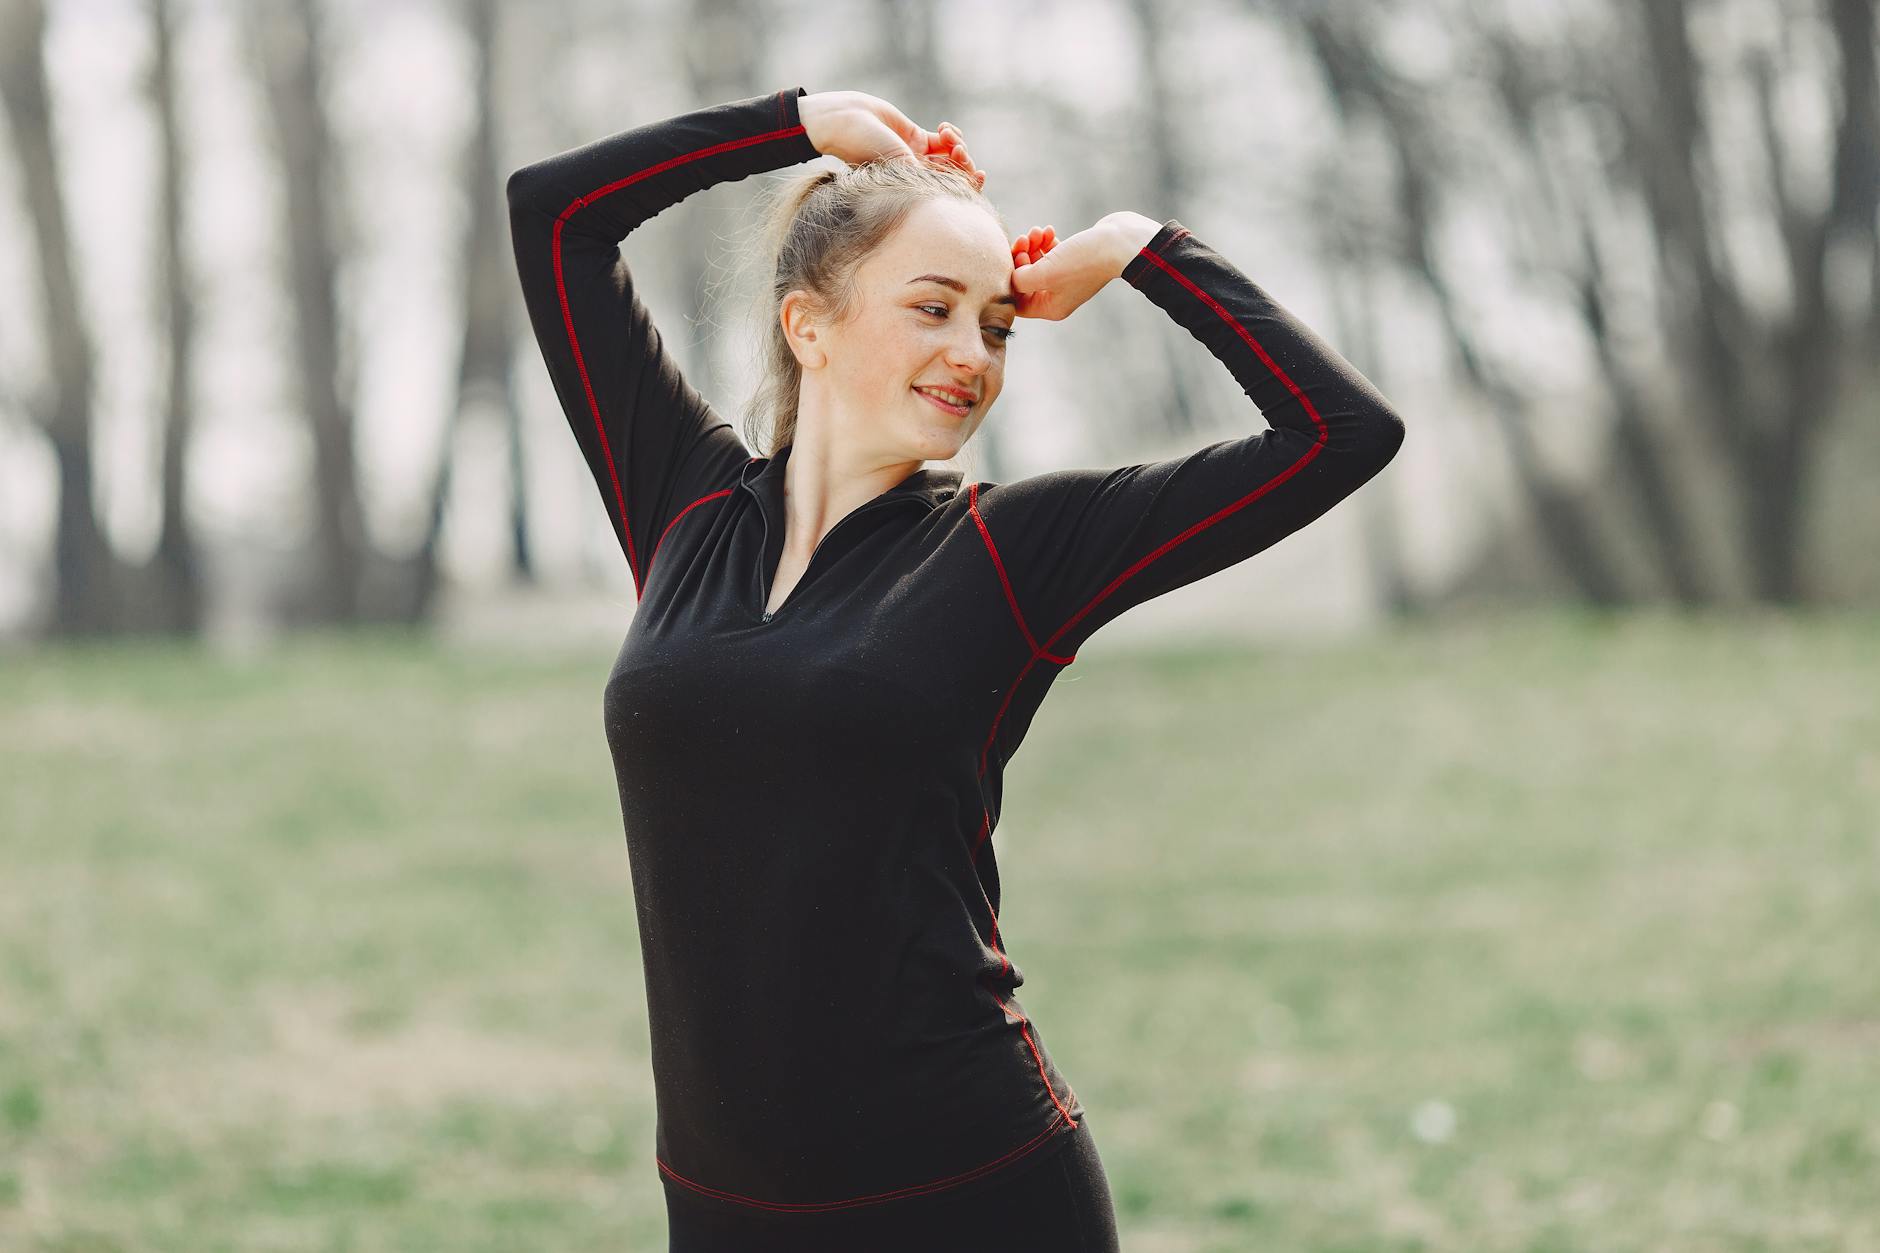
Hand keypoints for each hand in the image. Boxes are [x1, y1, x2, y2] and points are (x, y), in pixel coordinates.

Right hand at [799, 91, 987, 188]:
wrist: (846, 119)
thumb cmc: (863, 145)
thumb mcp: (895, 163)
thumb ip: (921, 174)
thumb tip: (951, 188)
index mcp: (910, 189)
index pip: (946, 195)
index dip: (968, 187)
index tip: (979, 174)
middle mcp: (915, 176)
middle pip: (952, 176)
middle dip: (963, 163)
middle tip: (960, 151)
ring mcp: (916, 157)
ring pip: (950, 156)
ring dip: (956, 144)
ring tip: (948, 135)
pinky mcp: (914, 138)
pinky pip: (942, 140)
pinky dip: (950, 134)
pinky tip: (944, 129)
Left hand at [1009, 213, 1156, 320]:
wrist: (1120, 242)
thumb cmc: (1084, 260)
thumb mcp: (1044, 273)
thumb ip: (1019, 280)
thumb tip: (1011, 276)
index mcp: (1051, 308)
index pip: (1016, 300)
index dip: (1011, 277)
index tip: (1018, 258)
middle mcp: (1057, 296)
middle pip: (1024, 279)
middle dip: (1020, 256)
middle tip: (1025, 239)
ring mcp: (1065, 278)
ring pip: (1035, 263)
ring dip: (1031, 245)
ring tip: (1039, 231)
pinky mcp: (1072, 260)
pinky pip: (1048, 253)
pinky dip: (1045, 241)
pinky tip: (1050, 230)